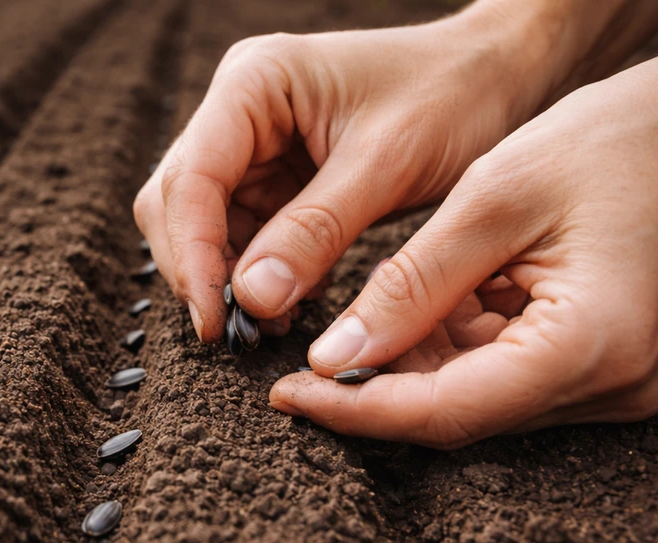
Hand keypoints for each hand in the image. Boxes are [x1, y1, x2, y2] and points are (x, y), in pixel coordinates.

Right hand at [134, 7, 555, 341]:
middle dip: (201, 270)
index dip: (192, 254)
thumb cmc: (453, 95)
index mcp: (254, 83)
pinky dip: (257, 277)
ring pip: (203, 227)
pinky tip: (286, 306)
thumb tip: (250, 300)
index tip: (215, 321)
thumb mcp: (387, 164)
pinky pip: (242, 237)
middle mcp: (237, 111)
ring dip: (227, 280)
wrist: (497, 76)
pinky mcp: (272, 179)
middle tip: (236, 333)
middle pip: (177, 203)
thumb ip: (315, 231)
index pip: (191, 178)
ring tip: (270, 327)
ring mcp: (251, 146)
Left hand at [270, 59, 657, 447]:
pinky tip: (409, 319)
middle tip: (298, 375)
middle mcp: (609, 384)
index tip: (288, 397)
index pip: (448, 412)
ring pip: (474, 399)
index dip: (357, 411)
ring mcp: (608, 381)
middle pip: (460, 414)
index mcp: (589, 345)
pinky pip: (500, 375)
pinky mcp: (594, 364)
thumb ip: (411, 285)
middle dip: (372, 394)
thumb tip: (333, 359)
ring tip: (349, 336)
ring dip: (405, 372)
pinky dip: (445, 352)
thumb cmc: (608, 142)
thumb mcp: (495, 198)